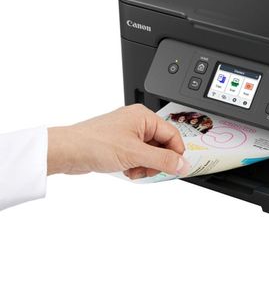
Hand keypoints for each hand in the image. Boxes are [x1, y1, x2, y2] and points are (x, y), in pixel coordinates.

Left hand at [47, 104, 189, 179]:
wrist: (67, 151)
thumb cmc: (94, 144)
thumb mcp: (135, 154)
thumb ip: (163, 160)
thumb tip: (183, 164)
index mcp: (144, 116)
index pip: (172, 134)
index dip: (176, 153)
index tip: (176, 169)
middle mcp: (137, 122)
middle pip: (162, 145)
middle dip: (157, 162)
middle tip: (148, 170)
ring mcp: (128, 133)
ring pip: (150, 153)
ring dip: (145, 166)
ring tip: (134, 170)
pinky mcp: (120, 143)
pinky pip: (138, 156)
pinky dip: (135, 165)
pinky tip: (126, 170)